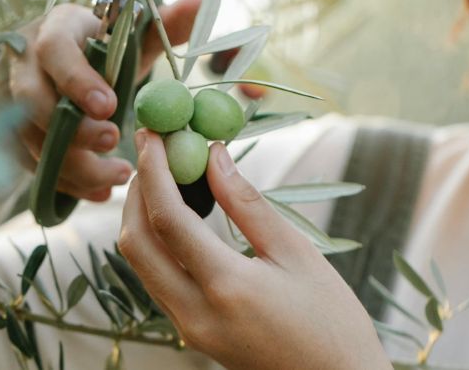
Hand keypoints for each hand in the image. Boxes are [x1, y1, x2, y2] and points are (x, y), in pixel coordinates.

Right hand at [7, 0, 200, 201]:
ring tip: (119, 175)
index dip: (77, 80)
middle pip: (31, 101)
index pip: (53, 51)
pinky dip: (68, 183)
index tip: (110, 106)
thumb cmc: (105, 47)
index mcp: (55, 30)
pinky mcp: (17, 136)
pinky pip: (33, 166)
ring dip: (74, 165)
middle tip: (113, 141)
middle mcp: (25, 65)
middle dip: (72, 129)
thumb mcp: (134, 34)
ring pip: (30, 140)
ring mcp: (13, 103)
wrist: (73, 63)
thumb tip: (201, 2)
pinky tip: (101, 193)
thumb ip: (167, 22)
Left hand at [119, 129, 390, 369]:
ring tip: (161, 176)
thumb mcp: (297, 254)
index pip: (168, 219)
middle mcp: (194, 312)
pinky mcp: (190, 333)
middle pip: (136, 243)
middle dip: (136, 192)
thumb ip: (247, 203)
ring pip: (140, 264)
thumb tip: (213, 156)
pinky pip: (155, 280)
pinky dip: (155, 243)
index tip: (151, 134)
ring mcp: (187, 328)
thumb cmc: (332, 321)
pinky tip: (175, 216)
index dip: (153, 171)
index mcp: (226, 287)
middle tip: (151, 152)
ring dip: (141, 216)